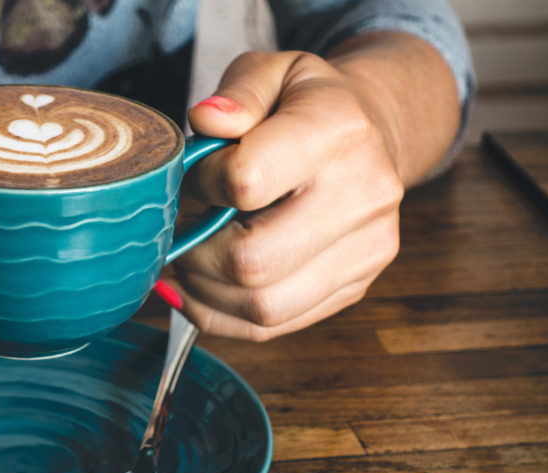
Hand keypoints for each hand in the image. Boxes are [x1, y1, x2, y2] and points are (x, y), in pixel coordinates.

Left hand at [168, 36, 457, 340]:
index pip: (245, 183)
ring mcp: (366, 250)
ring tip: (187, 261)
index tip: (196, 175)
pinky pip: (273, 326)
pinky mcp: (354, 287)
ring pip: (262, 306)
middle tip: (178, 232)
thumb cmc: (306, 105)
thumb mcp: (272, 71)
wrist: (369, 135)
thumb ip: (237, 92)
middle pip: (252, 261)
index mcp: (339, 131)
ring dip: (204, 292)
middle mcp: (365, 195)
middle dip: (195, 253)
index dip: (201, 185)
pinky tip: (201, 288)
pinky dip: (222, 316)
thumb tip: (207, 122)